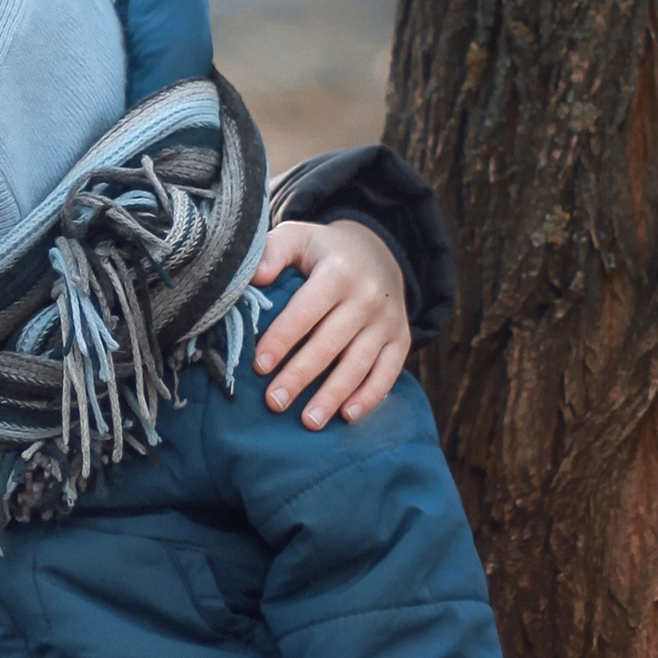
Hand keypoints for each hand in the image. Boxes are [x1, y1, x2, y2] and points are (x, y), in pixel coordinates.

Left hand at [250, 219, 410, 429]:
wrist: (378, 251)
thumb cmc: (324, 252)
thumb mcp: (299, 237)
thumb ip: (274, 251)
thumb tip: (256, 278)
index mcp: (338, 272)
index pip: (306, 311)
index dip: (282, 339)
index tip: (259, 366)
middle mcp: (368, 297)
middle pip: (330, 343)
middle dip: (300, 376)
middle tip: (274, 402)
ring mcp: (388, 320)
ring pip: (359, 363)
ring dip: (333, 395)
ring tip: (308, 421)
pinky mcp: (401, 338)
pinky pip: (388, 372)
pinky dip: (370, 396)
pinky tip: (348, 416)